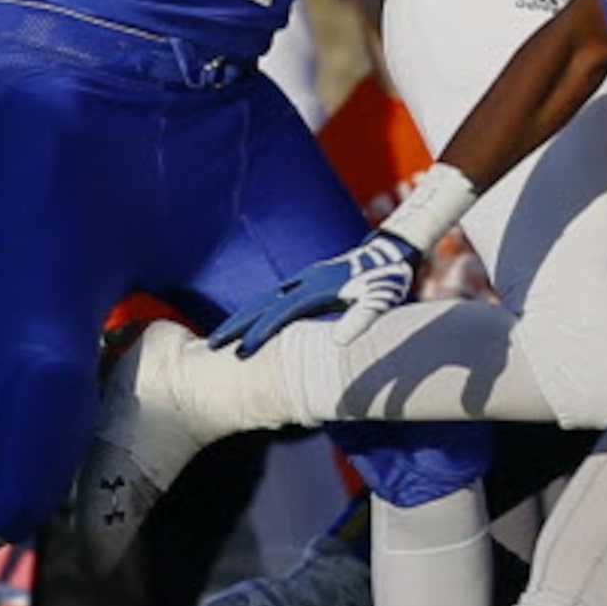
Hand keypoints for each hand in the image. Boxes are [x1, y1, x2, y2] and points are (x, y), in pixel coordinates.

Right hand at [208, 229, 421, 355]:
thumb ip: (361, 320)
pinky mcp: (310, 279)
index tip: (240, 353)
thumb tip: (337, 342)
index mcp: (318, 289)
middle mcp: (306, 281)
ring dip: (243, 316)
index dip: (260, 333)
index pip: (280, 314)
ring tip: (222, 336)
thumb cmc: (388, 280)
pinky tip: (253, 321)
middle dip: (236, 324)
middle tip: (212, 345)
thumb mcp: (380, 301)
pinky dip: (258, 308)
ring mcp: (306, 278)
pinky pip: (276, 296)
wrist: (393, 252)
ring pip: (265, 298)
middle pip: (262, 303)